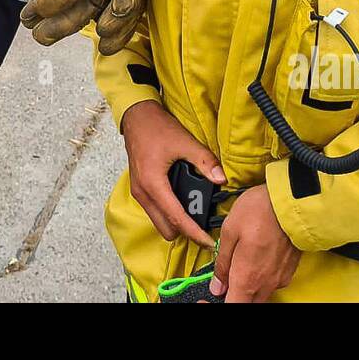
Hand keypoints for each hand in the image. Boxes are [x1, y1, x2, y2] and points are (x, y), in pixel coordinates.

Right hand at [121, 101, 222, 248]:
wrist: (137, 117)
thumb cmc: (157, 128)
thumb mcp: (185, 142)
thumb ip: (205, 162)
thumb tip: (222, 179)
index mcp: (153, 183)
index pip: (176, 218)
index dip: (194, 233)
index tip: (209, 242)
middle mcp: (143, 193)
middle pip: (166, 228)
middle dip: (185, 230)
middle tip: (204, 223)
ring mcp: (139, 192)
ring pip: (159, 222)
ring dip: (176, 222)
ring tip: (195, 210)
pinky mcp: (139, 189)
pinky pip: (155, 211)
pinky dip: (168, 212)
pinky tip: (182, 199)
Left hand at [211, 185, 300, 302]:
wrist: (293, 201)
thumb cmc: (261, 211)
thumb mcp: (229, 230)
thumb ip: (221, 262)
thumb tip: (217, 284)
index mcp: (247, 277)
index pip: (232, 305)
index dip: (219, 302)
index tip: (213, 292)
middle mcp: (265, 284)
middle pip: (246, 302)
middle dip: (235, 294)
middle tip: (226, 277)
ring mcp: (279, 279)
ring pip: (259, 294)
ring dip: (248, 286)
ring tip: (241, 262)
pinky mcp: (289, 271)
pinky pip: (271, 282)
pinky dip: (261, 277)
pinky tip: (256, 258)